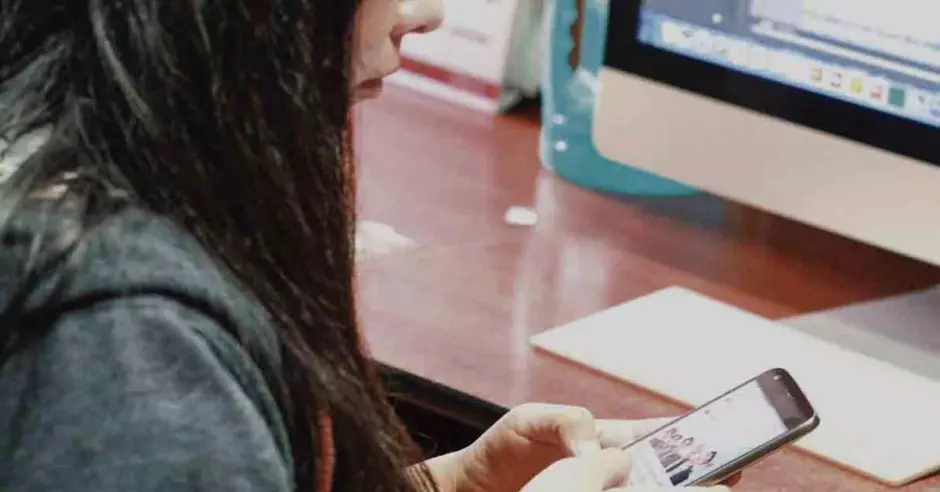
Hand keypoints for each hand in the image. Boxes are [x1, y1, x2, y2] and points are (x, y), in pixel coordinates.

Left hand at [423, 403, 739, 491]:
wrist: (471, 488)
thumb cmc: (500, 449)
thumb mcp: (529, 420)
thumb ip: (566, 422)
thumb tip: (597, 449)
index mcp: (601, 439)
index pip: (654, 437)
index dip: (691, 438)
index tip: (724, 441)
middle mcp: (605, 470)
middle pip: (663, 473)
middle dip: (698, 474)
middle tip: (729, 477)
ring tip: (707, 491)